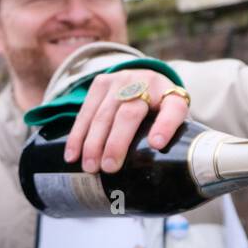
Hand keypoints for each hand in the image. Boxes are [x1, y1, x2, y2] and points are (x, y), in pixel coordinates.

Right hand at [63, 69, 189, 173]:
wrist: (147, 78)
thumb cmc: (161, 108)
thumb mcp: (174, 119)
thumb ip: (171, 136)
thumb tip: (157, 157)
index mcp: (172, 96)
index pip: (173, 109)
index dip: (165, 126)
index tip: (156, 144)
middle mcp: (146, 83)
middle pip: (129, 114)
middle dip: (116, 143)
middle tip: (109, 168)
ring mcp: (121, 81)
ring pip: (103, 114)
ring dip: (92, 143)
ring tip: (89, 167)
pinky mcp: (101, 82)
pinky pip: (85, 112)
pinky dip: (77, 136)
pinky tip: (72, 155)